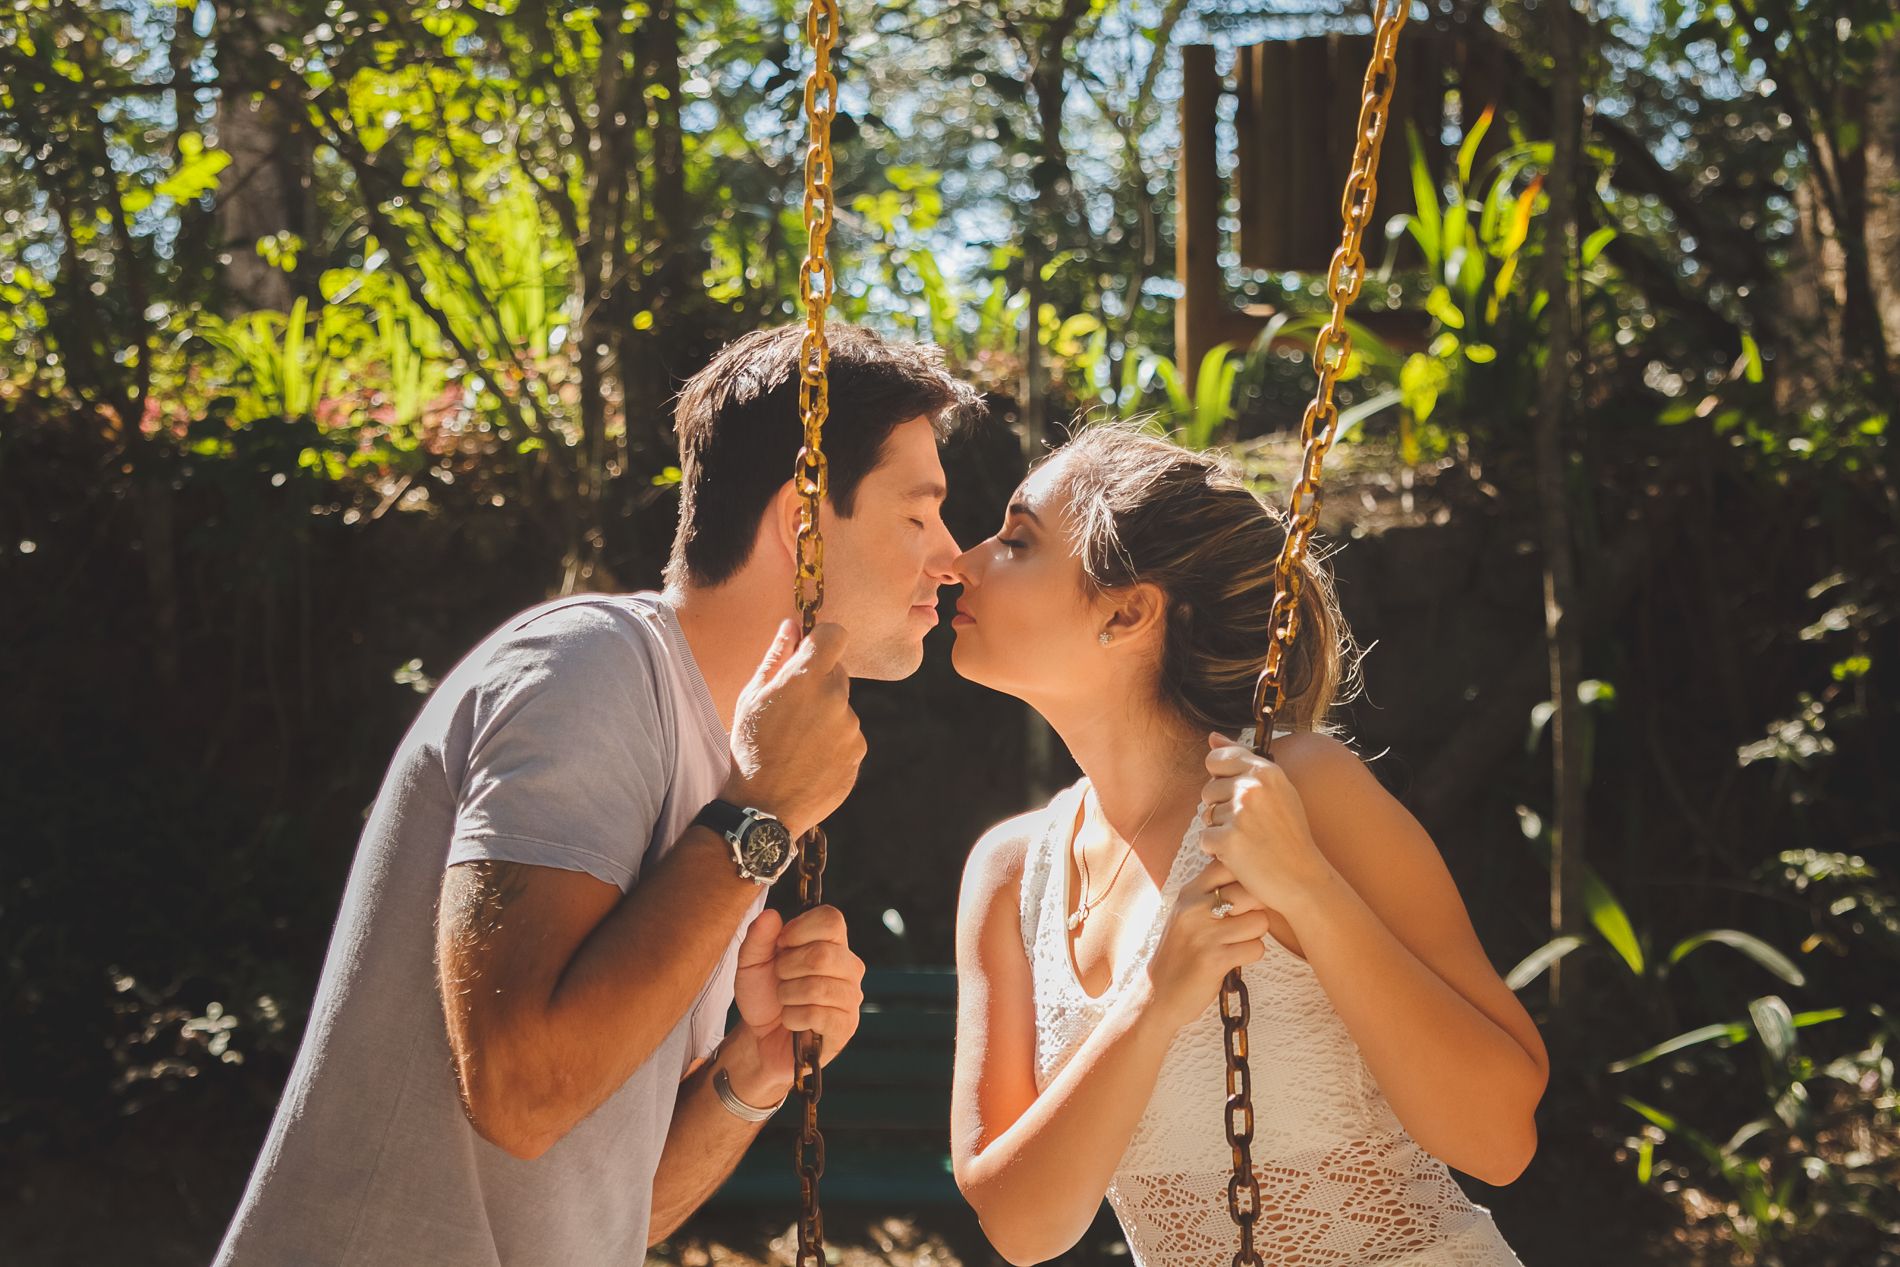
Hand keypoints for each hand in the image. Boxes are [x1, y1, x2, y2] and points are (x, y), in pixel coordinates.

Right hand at [725, 620, 865, 838]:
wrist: (764, 806)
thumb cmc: (751, 747)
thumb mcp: (752, 698)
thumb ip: (776, 658)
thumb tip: (791, 626)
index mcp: (806, 678)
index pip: (835, 634)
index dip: (822, 639)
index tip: (810, 651)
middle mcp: (835, 698)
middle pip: (837, 672)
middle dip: (819, 681)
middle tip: (792, 709)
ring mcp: (850, 727)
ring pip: (842, 706)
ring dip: (826, 715)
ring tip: (797, 741)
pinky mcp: (858, 752)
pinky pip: (849, 735)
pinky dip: (834, 741)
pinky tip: (810, 758)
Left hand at [727, 905, 865, 1102]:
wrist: (760, 1037)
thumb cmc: (763, 995)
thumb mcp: (751, 962)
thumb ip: (758, 937)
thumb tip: (771, 915)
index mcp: (833, 943)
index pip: (832, 919)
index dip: (800, 929)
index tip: (782, 944)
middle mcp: (849, 966)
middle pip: (822, 955)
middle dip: (786, 968)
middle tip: (780, 978)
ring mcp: (850, 997)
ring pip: (817, 987)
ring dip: (787, 996)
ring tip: (785, 1000)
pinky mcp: (846, 1026)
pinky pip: (816, 1015)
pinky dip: (792, 1018)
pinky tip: (793, 1021)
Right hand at [1137, 860, 1270, 1032]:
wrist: (1157, 994)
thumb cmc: (1181, 951)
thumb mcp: (1187, 913)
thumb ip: (1210, 891)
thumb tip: (1248, 869)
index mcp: (1188, 893)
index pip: (1229, 864)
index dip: (1247, 878)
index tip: (1244, 896)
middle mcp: (1194, 908)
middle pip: (1252, 892)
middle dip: (1257, 909)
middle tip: (1244, 924)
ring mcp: (1203, 934)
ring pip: (1259, 922)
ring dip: (1255, 935)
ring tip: (1237, 943)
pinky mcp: (1214, 960)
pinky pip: (1256, 948)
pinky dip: (1251, 955)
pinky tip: (1235, 959)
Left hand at [1198, 733, 1336, 914]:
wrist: (1302, 878)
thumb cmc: (1289, 835)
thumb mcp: (1276, 790)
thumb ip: (1243, 761)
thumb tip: (1212, 737)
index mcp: (1266, 771)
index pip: (1217, 758)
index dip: (1220, 777)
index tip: (1236, 794)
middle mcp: (1252, 788)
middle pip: (1208, 790)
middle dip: (1221, 808)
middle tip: (1249, 826)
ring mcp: (1239, 814)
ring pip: (1206, 816)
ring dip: (1221, 831)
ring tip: (1249, 841)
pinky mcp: (1227, 840)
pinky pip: (1205, 839)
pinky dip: (1218, 851)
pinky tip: (1241, 856)